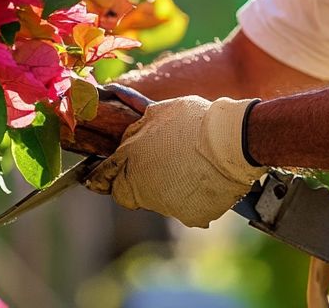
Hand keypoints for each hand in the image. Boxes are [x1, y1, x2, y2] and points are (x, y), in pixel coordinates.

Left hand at [84, 95, 264, 227]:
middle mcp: (142, 188)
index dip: (101, 177)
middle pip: (129, 193)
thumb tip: (121, 124)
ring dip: (166, 187)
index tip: (97, 179)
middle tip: (156, 167)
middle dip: (136, 182)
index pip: (104, 177)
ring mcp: (166, 205)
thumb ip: (136, 126)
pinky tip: (203, 178)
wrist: (232, 142)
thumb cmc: (194, 121)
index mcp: (130, 160)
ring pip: (158, 200)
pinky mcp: (189, 217)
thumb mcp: (158, 112)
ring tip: (188, 166)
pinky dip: (191, 197)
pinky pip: (185, 208)